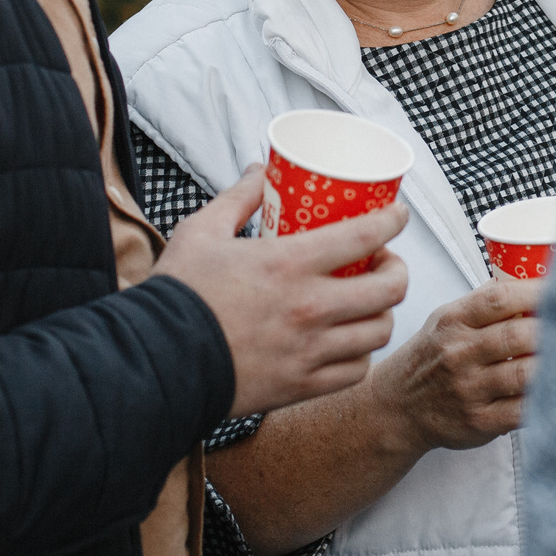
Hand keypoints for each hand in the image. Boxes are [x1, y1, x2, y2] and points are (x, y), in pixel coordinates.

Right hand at [161, 165, 408, 418]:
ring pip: (379, 331)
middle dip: (397, 270)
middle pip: (389, 289)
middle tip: (384, 263)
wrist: (157, 361)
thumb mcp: (202, 231)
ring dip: (382, 313)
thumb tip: (259, 170)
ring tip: (369, 303)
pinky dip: (361, 354)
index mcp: (288, 263)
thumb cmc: (178, 294)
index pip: (365, 236)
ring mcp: (310, 350)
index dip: (393, 221)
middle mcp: (309, 307)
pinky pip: (355, 371)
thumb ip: (237, 198)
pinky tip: (350, 342)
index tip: (397, 215)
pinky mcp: (302, 385)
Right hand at [364, 274, 542, 452]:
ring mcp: (469, 390)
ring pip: (525, 373)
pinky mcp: (479, 421)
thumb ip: (485, 301)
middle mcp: (459, 354)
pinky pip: (523, 410)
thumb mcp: (446, 319)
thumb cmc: (432, 356)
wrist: (398, 406)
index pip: (499, 299)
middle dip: (555, 328)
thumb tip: (534, 276)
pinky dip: (546, 400)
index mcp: (453, 321)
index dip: (537, 291)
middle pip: (518, 335)